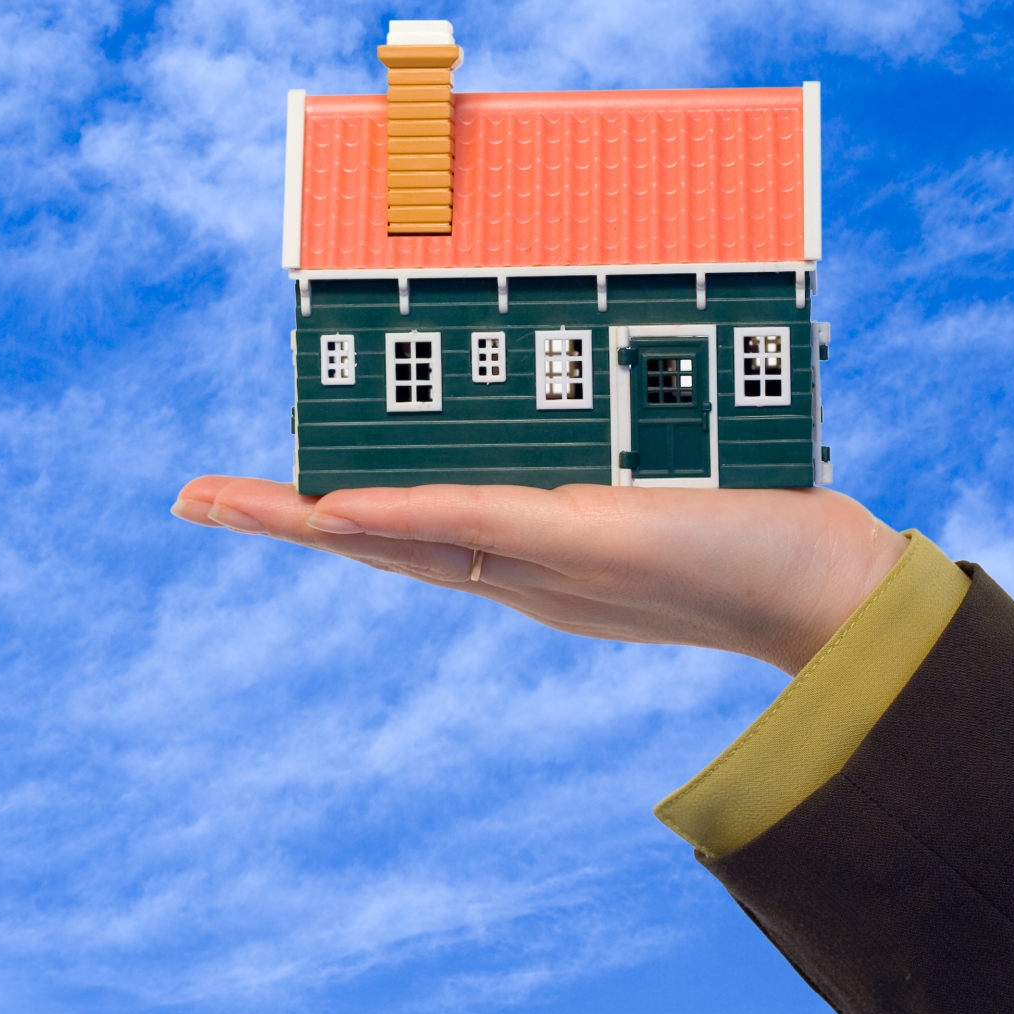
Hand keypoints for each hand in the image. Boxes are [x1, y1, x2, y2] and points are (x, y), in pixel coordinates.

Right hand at [171, 478, 907, 675]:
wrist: (822, 589)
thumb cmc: (743, 528)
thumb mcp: (650, 487)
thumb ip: (595, 470)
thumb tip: (570, 424)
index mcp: (523, 545)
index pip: (405, 528)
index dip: (325, 511)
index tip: (259, 491)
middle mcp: (518, 558)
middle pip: (378, 539)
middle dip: (282, 518)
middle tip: (191, 499)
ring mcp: (541, 556)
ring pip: (404, 537)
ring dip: (312, 519)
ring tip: (224, 503)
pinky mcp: (583, 544)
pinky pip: (475, 527)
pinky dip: (402, 517)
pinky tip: (341, 504)